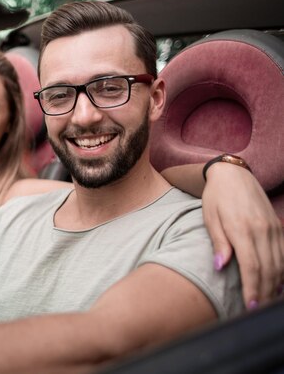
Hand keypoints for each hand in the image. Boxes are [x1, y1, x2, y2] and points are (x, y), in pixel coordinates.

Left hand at [202, 163, 283, 308]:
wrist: (233, 174)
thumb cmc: (216, 197)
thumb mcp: (210, 217)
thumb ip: (218, 242)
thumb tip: (220, 266)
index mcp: (242, 229)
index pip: (251, 266)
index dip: (252, 288)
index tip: (249, 306)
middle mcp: (262, 230)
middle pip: (268, 269)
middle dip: (264, 293)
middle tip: (256, 311)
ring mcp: (273, 228)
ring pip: (279, 263)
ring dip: (275, 285)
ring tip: (265, 302)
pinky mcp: (278, 226)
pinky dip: (283, 270)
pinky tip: (278, 283)